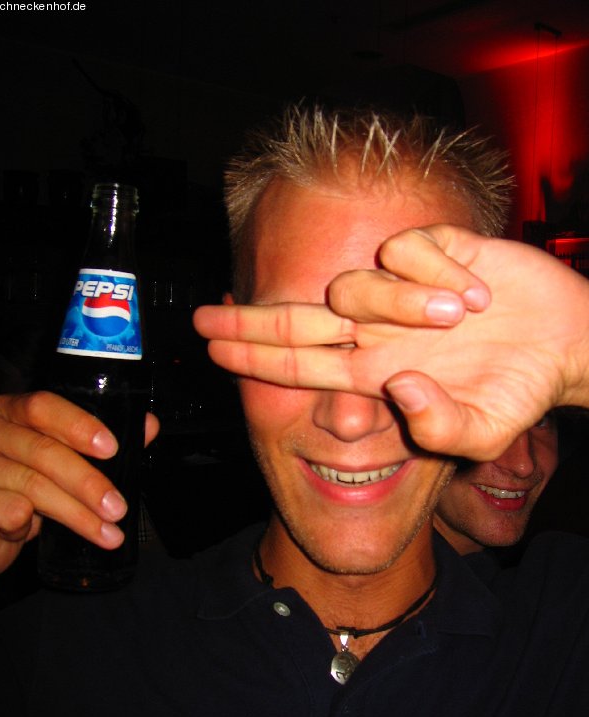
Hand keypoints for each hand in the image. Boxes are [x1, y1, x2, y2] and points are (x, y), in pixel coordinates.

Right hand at [0, 392, 158, 578]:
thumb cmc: (21, 490)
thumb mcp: (61, 465)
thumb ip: (100, 444)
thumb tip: (148, 426)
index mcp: (12, 413)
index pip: (43, 407)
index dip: (78, 426)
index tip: (111, 448)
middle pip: (42, 451)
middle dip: (87, 482)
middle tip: (117, 507)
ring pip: (31, 486)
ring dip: (76, 514)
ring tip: (107, 533)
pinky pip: (7, 511)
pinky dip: (27, 525)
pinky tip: (36, 532)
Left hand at [193, 225, 588, 459]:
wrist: (564, 343)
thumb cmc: (520, 390)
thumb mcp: (484, 431)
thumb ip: (440, 426)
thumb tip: (398, 385)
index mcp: (378, 372)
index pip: (301, 364)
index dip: (255, 357)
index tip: (212, 348)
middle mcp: (377, 329)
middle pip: (296, 321)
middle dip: (248, 321)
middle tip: (201, 317)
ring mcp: (400, 290)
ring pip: (357, 283)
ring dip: (403, 301)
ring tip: (464, 316)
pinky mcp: (433, 250)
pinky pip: (408, 249)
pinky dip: (438, 270)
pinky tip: (475, 289)